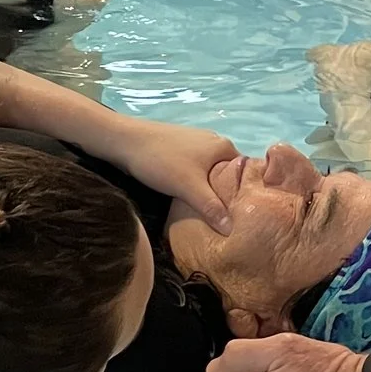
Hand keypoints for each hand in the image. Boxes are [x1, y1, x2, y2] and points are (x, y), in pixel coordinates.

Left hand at [111, 120, 236, 229]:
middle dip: (225, 193)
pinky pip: (196, 168)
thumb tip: (232, 230)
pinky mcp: (180, 148)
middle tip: (223, 217)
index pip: (245, 174)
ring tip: (205, 209)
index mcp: (224, 146)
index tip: (242, 214)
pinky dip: (194, 181)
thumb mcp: (190, 188)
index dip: (244, 194)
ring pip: (209, 171)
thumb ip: (212, 208)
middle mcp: (214, 141)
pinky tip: (187, 195)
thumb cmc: (162, 161)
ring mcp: (196, 143)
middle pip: (227, 173)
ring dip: (207, 188)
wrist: (125, 142)